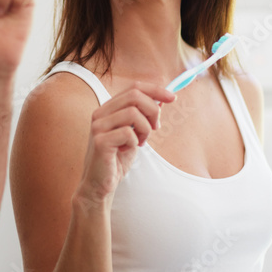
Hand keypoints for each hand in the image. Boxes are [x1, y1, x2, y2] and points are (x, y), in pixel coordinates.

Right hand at [75, 83, 175, 210]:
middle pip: (134, 96)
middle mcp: (100, 113)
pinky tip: (128, 150)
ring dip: (145, 129)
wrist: (100, 184)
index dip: (155, 90)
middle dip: (153, 110)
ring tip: (141, 142)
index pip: (134, 87)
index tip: (173, 97)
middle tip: (156, 127)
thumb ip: (144, 117)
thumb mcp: (135, 134)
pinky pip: (128, 133)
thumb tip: (162, 99)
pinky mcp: (100, 141)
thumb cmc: (117, 159)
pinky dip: (135, 142)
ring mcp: (98, 126)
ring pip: (133, 113)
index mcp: (108, 108)